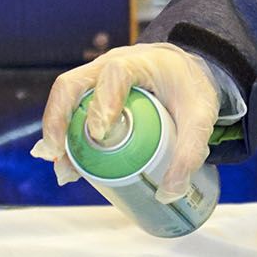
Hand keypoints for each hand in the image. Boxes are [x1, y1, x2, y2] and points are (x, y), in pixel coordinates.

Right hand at [32, 43, 221, 200]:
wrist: (185, 73)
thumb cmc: (190, 89)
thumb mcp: (200, 117)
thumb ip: (190, 152)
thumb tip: (168, 193)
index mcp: (138, 63)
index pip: (114, 74)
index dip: (103, 102)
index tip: (100, 134)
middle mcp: (109, 65)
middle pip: (72, 85)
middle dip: (59, 119)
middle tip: (60, 154)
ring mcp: (95, 78)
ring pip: (64, 99)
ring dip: (56, 132)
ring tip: (63, 168)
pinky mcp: (90, 94)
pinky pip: (69, 111)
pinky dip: (64, 137)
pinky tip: (66, 165)